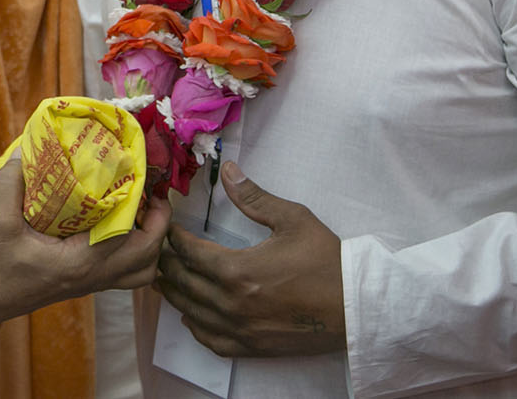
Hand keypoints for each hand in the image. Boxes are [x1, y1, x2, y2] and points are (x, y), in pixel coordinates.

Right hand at [0, 154, 170, 333]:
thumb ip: (10, 183)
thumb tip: (25, 151)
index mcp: (79, 263)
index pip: (130, 239)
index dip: (147, 211)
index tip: (148, 182)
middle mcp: (91, 277)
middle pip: (147, 260)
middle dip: (159, 227)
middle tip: (153, 196)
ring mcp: (90, 284)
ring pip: (140, 273)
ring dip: (150, 244)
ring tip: (141, 213)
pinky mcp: (83, 284)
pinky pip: (124, 274)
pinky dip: (134, 253)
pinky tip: (118, 226)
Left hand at [155, 162, 344, 357]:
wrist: (356, 306)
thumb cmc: (326, 260)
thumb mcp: (291, 218)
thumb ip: (253, 196)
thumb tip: (228, 169)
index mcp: (237, 270)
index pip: (189, 253)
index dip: (174, 239)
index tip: (169, 227)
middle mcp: (231, 304)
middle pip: (183, 283)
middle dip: (168, 264)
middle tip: (160, 250)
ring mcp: (240, 329)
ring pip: (191, 313)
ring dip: (175, 294)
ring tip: (165, 278)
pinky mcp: (252, 347)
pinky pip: (211, 340)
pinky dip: (196, 327)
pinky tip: (191, 316)